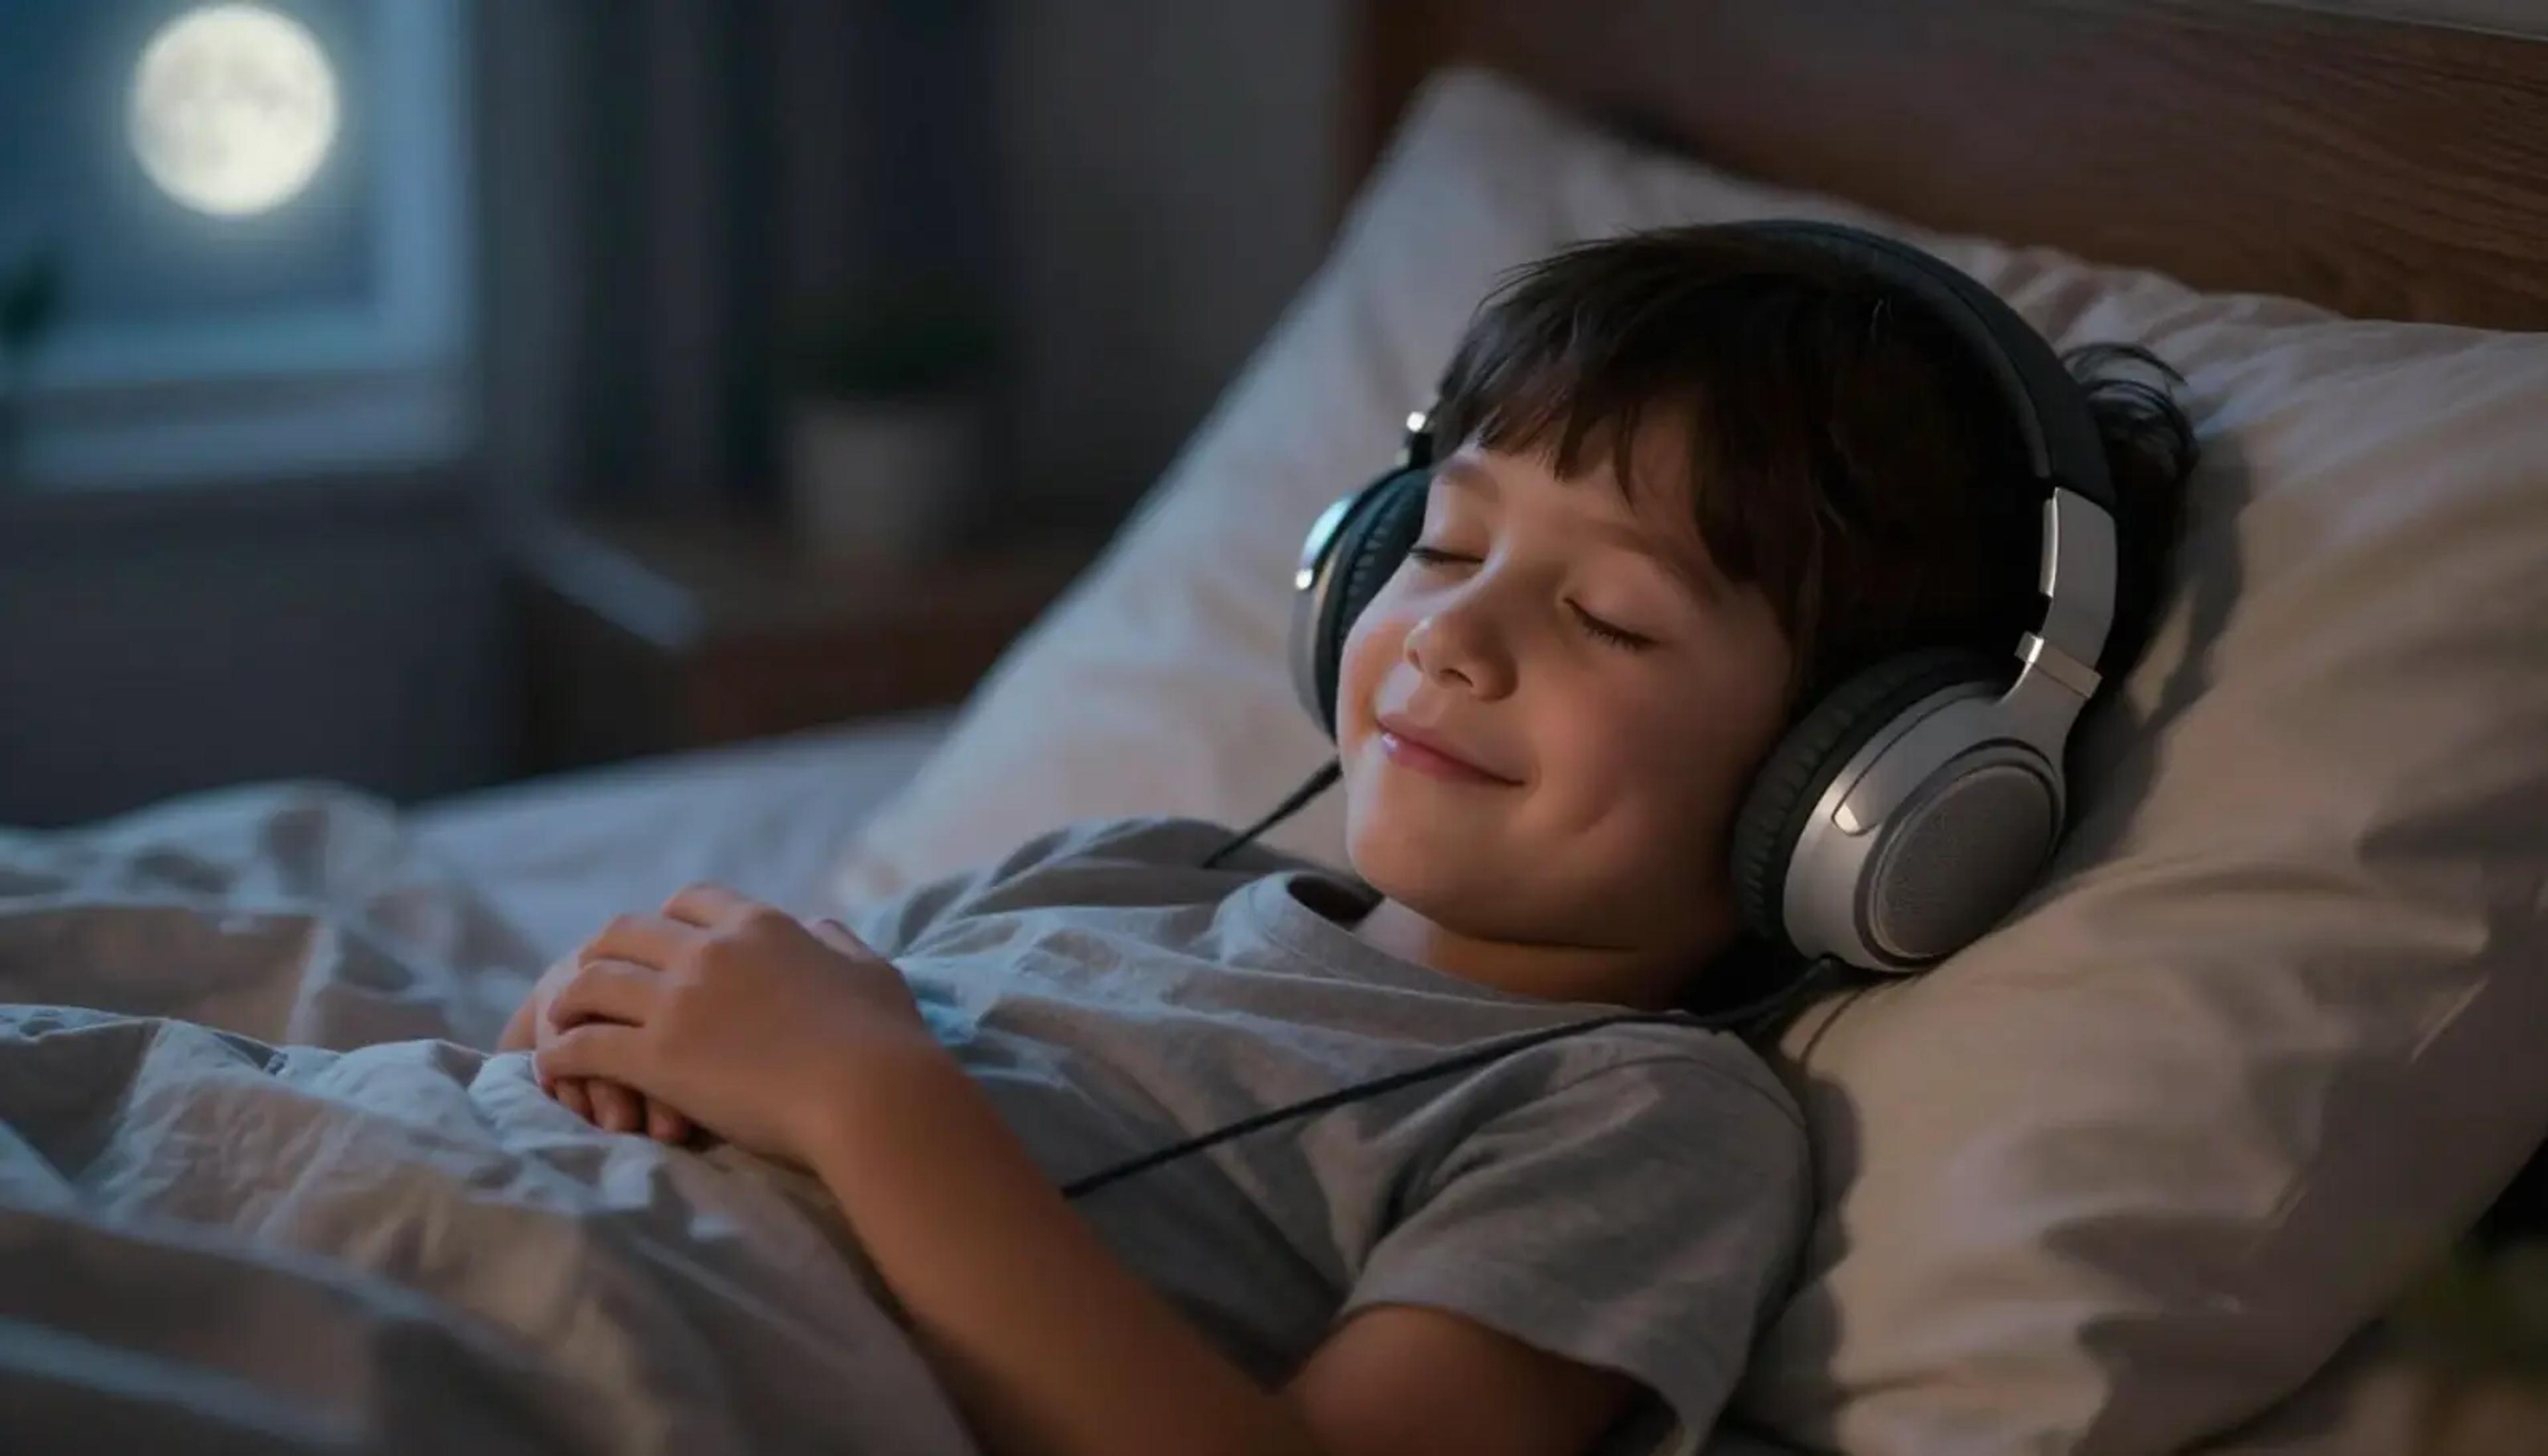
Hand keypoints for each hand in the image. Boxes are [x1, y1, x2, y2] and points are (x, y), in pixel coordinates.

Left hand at [534, 884, 946, 1167]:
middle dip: (602, 953)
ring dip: (568, 1001)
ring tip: (559, 1022)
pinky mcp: (657, 1057)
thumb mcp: (872, 971)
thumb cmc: (885, 1040)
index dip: (665, 920)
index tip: (656, 945)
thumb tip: (818, 926)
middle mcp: (710, 952)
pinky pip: (583, 1043)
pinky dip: (559, 1052)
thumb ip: (838, 942)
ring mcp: (678, 1001)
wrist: (871, 1096)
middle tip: (593, 984)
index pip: (690, 900)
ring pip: (590, 981)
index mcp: (761, 926)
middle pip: (625, 932)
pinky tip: (554, 1066)